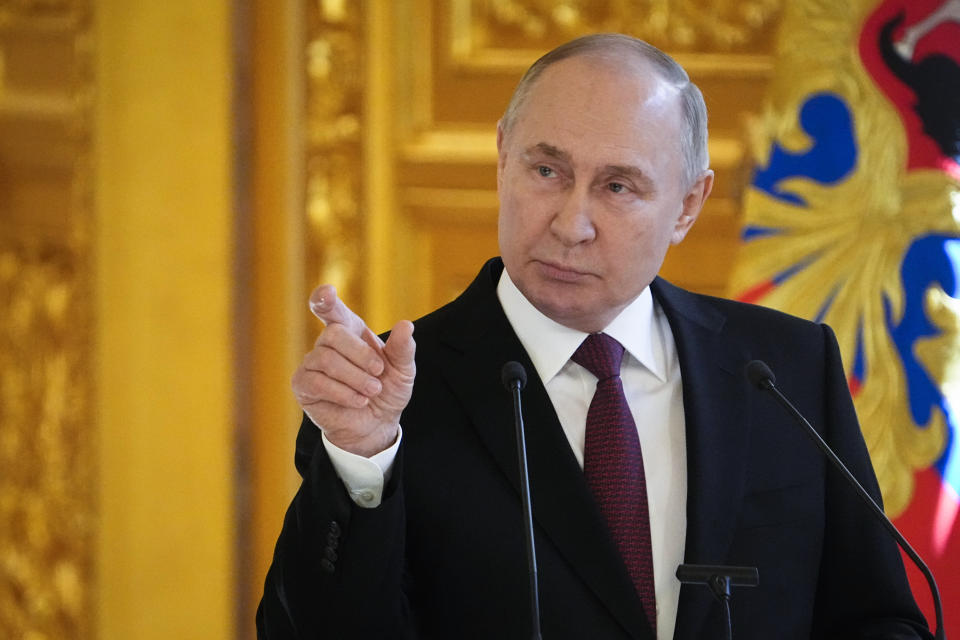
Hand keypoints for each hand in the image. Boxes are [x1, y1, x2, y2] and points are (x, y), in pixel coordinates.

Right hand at [292, 285, 415, 456]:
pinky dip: (342, 393)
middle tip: (378, 373)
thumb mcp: (402, 371)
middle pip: (333, 334)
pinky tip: (358, 401)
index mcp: (350, 331)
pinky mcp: (303, 385)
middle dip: (360, 355)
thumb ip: (403, 349)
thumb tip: (406, 325)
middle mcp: (327, 343)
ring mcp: (312, 363)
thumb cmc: (386, 391)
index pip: (331, 309)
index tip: (327, 294)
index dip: (325, 299)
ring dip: (354, 377)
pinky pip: (316, 382)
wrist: (376, 425)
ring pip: (325, 358)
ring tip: (371, 391)